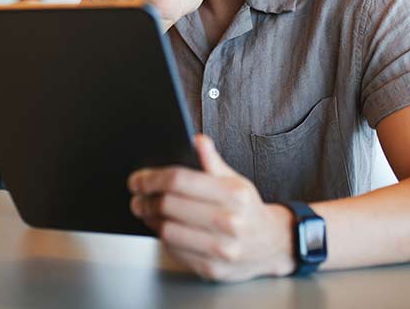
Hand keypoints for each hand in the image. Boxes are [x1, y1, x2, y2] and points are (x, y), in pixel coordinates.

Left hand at [128, 134, 295, 281]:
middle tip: (137, 195)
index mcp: (234, 195)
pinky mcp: (211, 269)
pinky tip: (162, 226)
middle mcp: (230, 222)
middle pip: (169, 205)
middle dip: (145, 198)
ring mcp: (221, 249)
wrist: (272, 244)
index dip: (152, 178)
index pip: (179, 180)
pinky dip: (162, 237)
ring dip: (149, 219)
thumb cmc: (248, 209)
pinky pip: (175, 251)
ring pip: (167, 230)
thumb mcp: (236, 181)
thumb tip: (198, 141)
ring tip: (145, 210)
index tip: (138, 179)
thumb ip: (212, 162)